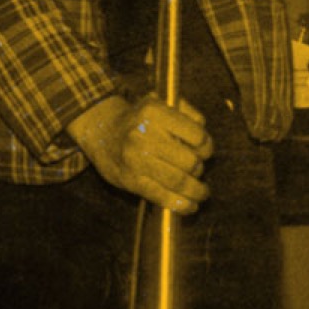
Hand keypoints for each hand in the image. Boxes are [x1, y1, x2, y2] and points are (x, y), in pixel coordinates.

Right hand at [67, 94, 214, 213]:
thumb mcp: (160, 102)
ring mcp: (136, 159)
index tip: (205, 151)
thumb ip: (186, 112)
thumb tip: (203, 132)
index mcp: (155, 112)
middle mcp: (144, 135)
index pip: (196, 136)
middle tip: (197, 169)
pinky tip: (190, 206)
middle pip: (189, 161)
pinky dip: (180, 204)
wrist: (101, 131)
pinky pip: (161, 196)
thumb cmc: (140, 118)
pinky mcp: (130, 180)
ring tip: (202, 193)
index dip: (207, 146)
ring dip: (196, 191)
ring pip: (177, 181)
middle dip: (199, 168)